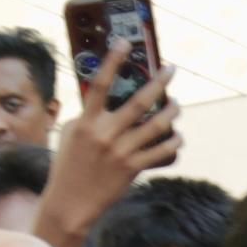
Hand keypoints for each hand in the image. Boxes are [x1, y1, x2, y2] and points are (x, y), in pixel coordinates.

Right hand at [38, 52, 180, 246]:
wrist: (71, 203)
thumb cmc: (69, 166)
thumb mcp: (70, 134)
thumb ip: (87, 115)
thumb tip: (106, 99)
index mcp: (85, 122)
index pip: (99, 84)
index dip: (113, 61)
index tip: (125, 43)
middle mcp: (104, 134)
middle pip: (138, 102)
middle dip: (159, 83)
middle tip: (171, 69)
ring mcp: (120, 152)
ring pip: (155, 126)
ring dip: (171, 112)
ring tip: (177, 104)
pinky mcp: (132, 168)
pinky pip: (160, 151)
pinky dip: (173, 142)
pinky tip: (177, 136)